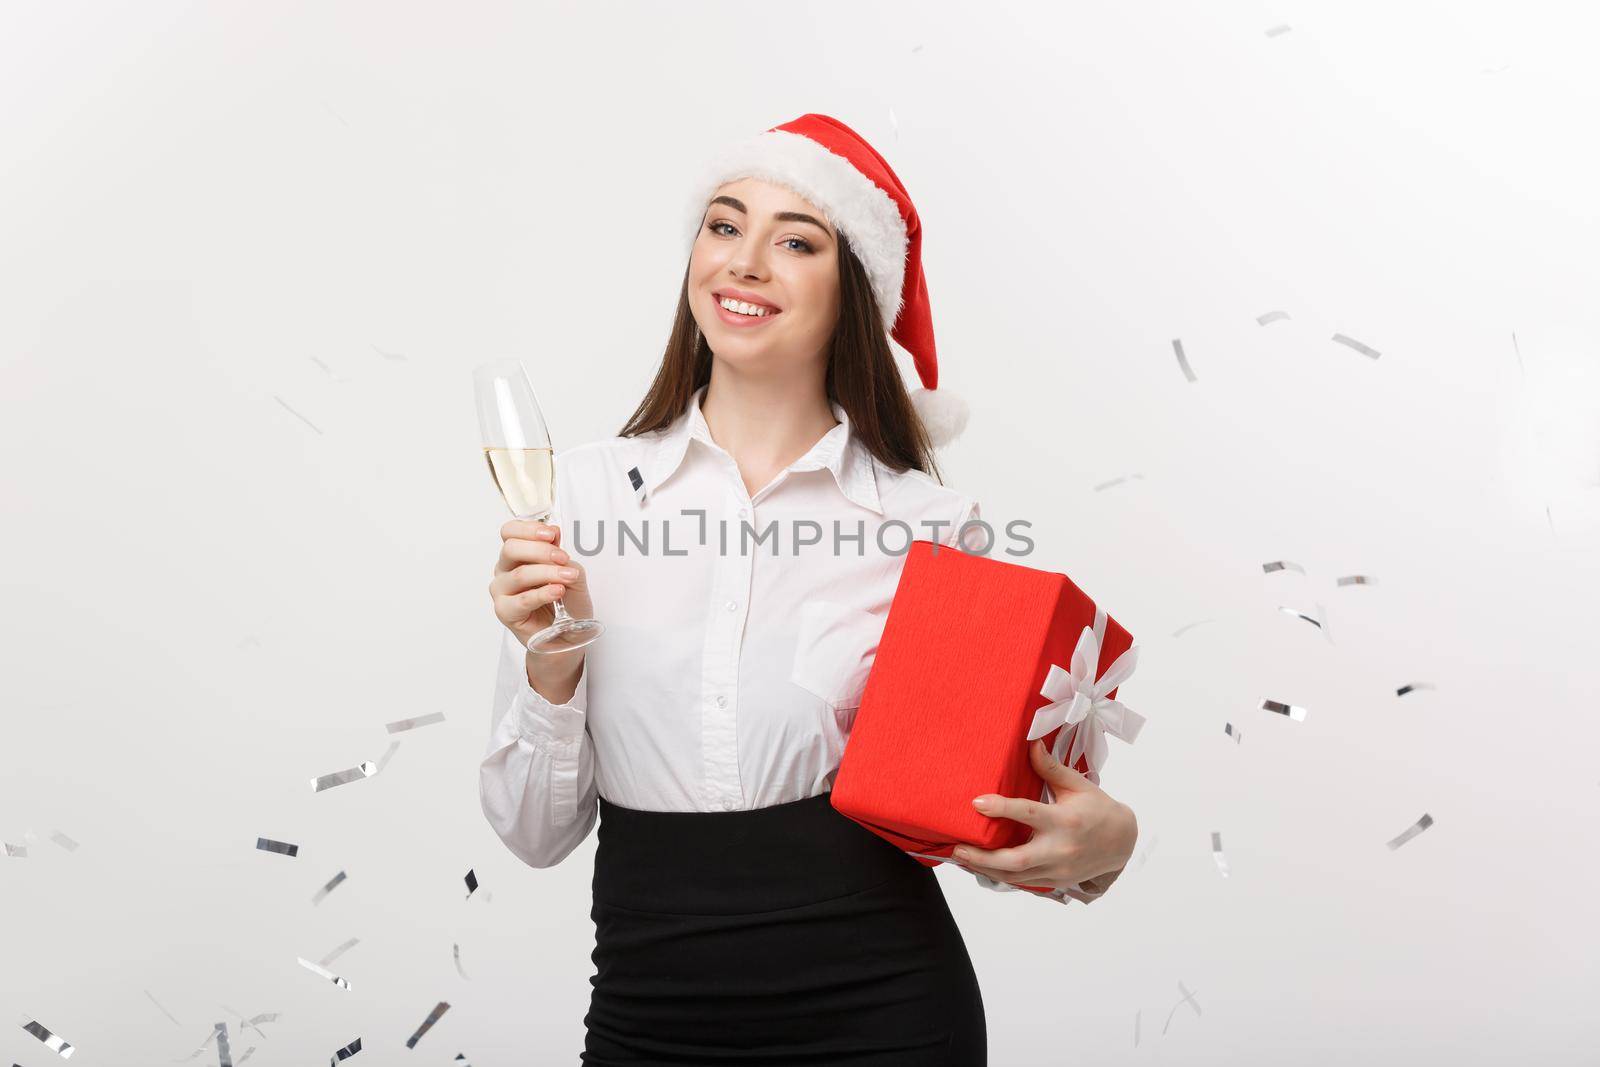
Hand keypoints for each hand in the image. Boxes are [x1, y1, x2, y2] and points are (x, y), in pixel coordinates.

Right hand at [489, 519, 594, 649]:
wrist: (568, 635)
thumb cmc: (566, 603)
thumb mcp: (571, 572)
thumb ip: (560, 554)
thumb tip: (553, 532)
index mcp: (516, 555)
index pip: (510, 532)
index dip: (529, 529)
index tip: (551, 534)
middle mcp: (504, 570)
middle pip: (511, 549)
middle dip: (540, 550)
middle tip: (563, 558)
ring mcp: (502, 592)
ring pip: (519, 574)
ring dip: (547, 573)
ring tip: (568, 578)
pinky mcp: (505, 612)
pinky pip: (522, 600)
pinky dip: (542, 594)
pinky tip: (557, 591)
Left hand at [952, 738, 1136, 893]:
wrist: (1122, 843)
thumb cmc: (1098, 809)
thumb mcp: (1077, 785)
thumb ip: (1050, 768)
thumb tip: (1031, 743)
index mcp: (1065, 821)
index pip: (1029, 813)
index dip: (1002, 809)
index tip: (977, 803)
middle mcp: (1060, 849)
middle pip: (1016, 860)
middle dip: (983, 857)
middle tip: (958, 847)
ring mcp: (1058, 870)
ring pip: (1015, 877)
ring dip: (985, 869)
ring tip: (961, 857)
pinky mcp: (1056, 881)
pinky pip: (1022, 882)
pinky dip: (1000, 876)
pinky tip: (981, 866)